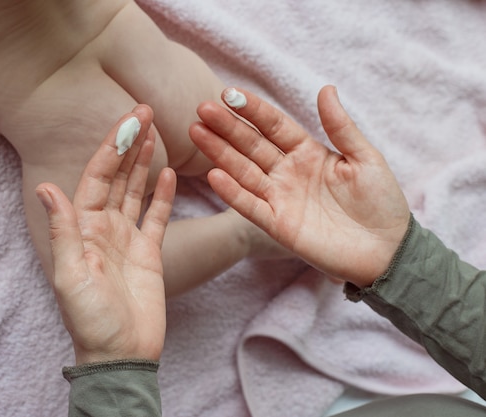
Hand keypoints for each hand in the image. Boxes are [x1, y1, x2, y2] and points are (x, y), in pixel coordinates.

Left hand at [36, 105, 175, 364]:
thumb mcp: (70, 274)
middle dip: (129, 143)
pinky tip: (169, 173)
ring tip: (155, 131)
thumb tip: (46, 187)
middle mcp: (103, 227)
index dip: (111, 147)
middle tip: (143, 110)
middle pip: (117, 175)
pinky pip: (157, 216)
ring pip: (136, 190)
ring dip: (144, 161)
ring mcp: (127, 238)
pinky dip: (163, 194)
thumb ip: (63, 230)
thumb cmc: (89, 319)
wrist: (119, 353)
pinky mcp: (149, 252)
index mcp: (83, 228)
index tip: (128, 120)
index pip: (97, 176)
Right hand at [189, 86, 409, 287]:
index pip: (274, 126)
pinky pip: (251, 206)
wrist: (387, 250)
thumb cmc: (381, 202)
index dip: (253, 110)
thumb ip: (340, 126)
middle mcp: (288, 173)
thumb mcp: (365, 158)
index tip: (230, 93)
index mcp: (308, 153)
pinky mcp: (278, 224)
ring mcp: (280, 198)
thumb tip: (325, 88)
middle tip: (202, 108)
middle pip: (251, 145)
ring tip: (196, 132)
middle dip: (227, 127)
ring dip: (219, 153)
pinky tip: (214, 175)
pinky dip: (233, 192)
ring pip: (243, 171)